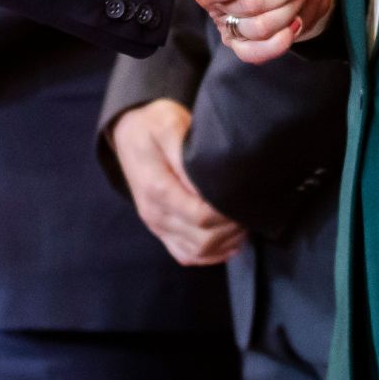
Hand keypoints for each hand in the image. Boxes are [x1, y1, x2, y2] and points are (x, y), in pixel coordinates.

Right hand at [111, 99, 243, 265]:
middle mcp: (154, 213)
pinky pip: (186, 255)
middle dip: (232, 228)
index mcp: (157, 188)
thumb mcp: (170, 125)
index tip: (244, 198)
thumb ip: (187, 155)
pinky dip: (211, 254)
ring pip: (197, 252)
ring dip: (225, 243)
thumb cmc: (154, 125)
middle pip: (203, 239)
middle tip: (250, 210)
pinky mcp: (160, 230)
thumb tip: (208, 182)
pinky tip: (229, 241)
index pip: (201, 216)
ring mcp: (156, 225)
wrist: (128, 132)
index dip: (227, 213)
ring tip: (243, 223)